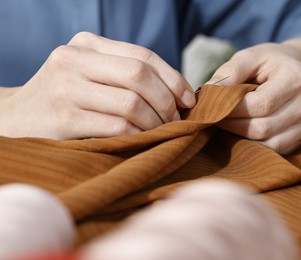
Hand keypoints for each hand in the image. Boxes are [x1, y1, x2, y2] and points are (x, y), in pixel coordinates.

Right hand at [0, 32, 194, 138]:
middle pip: (140, 75)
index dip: (173, 79)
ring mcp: (66, 88)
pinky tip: (141, 140)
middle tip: (176, 120)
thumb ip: (123, 74)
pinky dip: (137, 136)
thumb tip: (177, 93)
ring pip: (131, 103)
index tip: (188, 100)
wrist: (14, 119)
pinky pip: (117, 127)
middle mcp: (74, 59)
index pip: (143, 56)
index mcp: (86, 45)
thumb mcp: (89, 75)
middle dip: (167, 101)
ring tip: (161, 132)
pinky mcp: (63, 119)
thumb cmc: (64, 99)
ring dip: (155, 122)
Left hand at [207, 38, 300, 153]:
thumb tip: (209, 92)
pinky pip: (273, 151)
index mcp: (295, 79)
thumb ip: (229, 72)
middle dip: (233, 125)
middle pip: (262, 127)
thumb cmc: (268, 63)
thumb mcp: (249, 57)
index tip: (213, 106)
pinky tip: (241, 132)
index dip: (233, 109)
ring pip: (267, 144)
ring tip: (227, 123)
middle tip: (215, 117)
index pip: (261, 103)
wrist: (296, 70)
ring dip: (240, 137)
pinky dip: (253, 145)